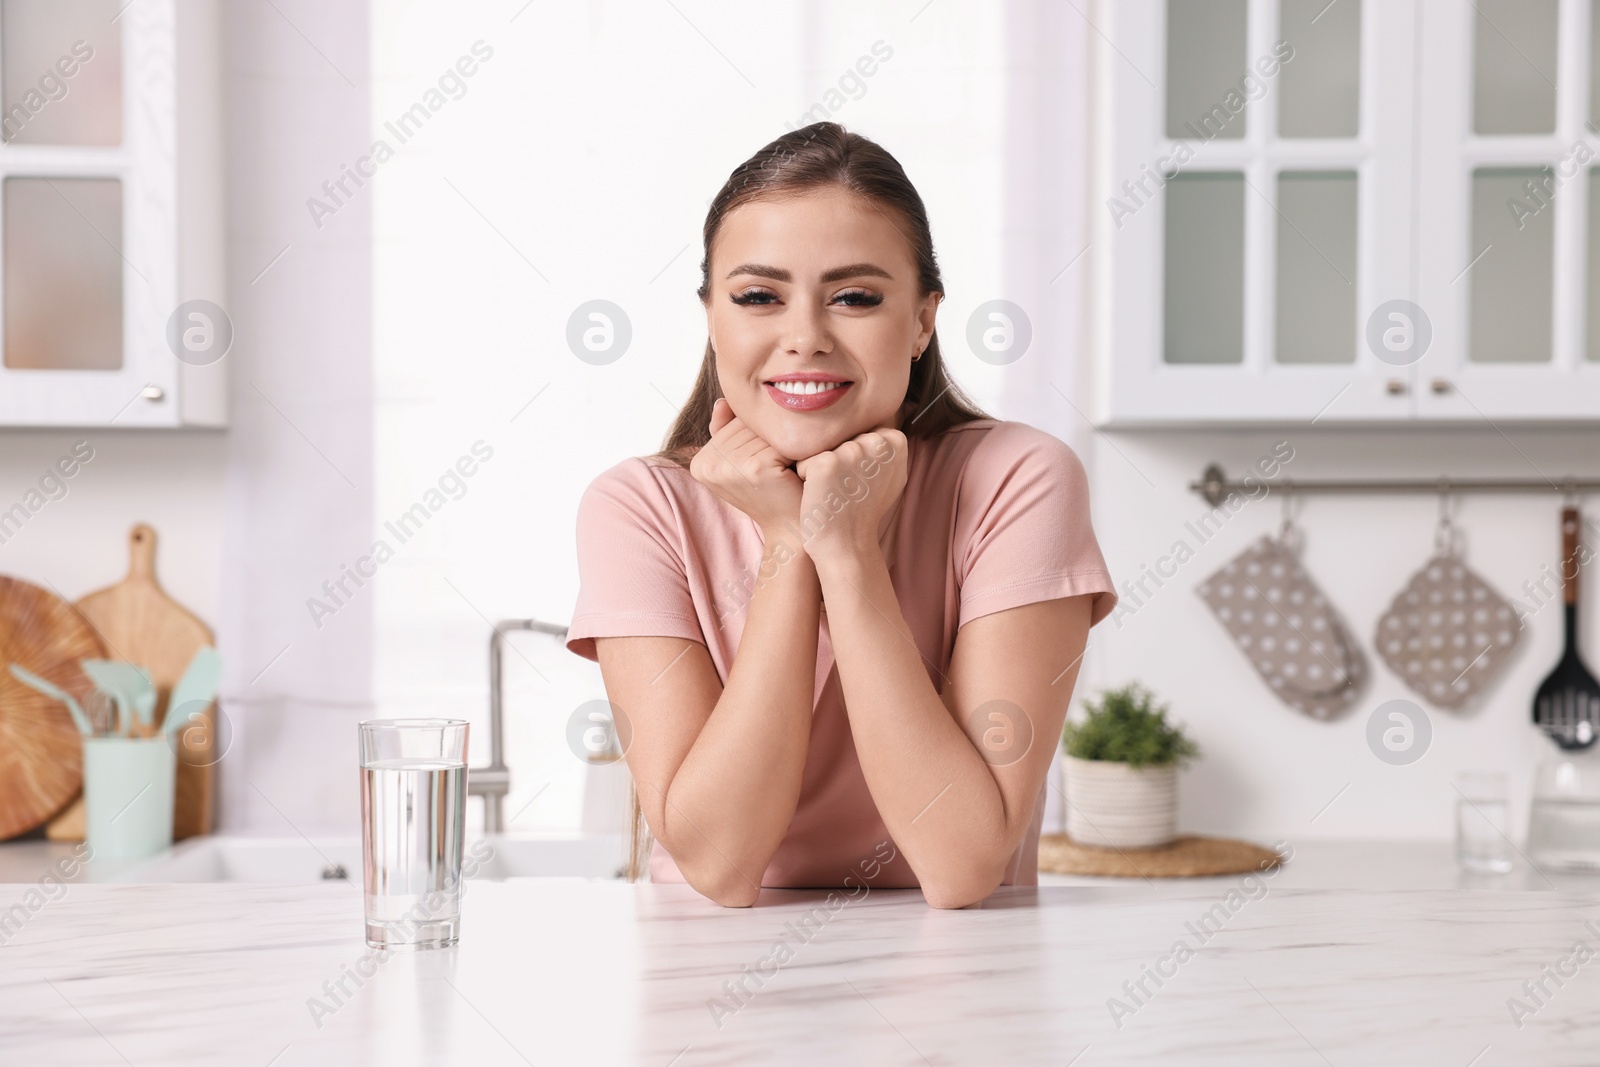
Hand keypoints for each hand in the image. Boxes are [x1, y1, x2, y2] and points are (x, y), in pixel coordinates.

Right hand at [689, 398, 803, 536]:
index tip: (771, 453)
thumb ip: (727, 433)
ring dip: (785, 441)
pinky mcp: (755, 467)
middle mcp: (708, 465)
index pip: (732, 425)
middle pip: (747, 426)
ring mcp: (730, 466)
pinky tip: (800, 465)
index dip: (758, 435)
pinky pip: (779, 441)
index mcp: (700, 463)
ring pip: (764, 432)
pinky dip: (795, 450)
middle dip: (772, 436)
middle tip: (789, 455)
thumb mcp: (742, 463)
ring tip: (795, 459)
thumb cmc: (771, 493)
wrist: (791, 529)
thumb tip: (721, 401)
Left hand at [794, 426, 907, 567]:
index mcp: (895, 441)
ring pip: (821, 446)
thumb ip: (886, 447)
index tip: (863, 480)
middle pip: (840, 436)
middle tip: (848, 488)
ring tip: (835, 490)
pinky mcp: (825, 463)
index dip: (854, 456)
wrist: (848, 545)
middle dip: (837, 458)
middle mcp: (877, 442)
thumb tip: (879, 423)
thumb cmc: (864, 510)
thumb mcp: (890, 474)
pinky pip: (803, 461)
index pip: (859, 430)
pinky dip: (806, 478)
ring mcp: (851, 452)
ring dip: (821, 467)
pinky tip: (821, 494)